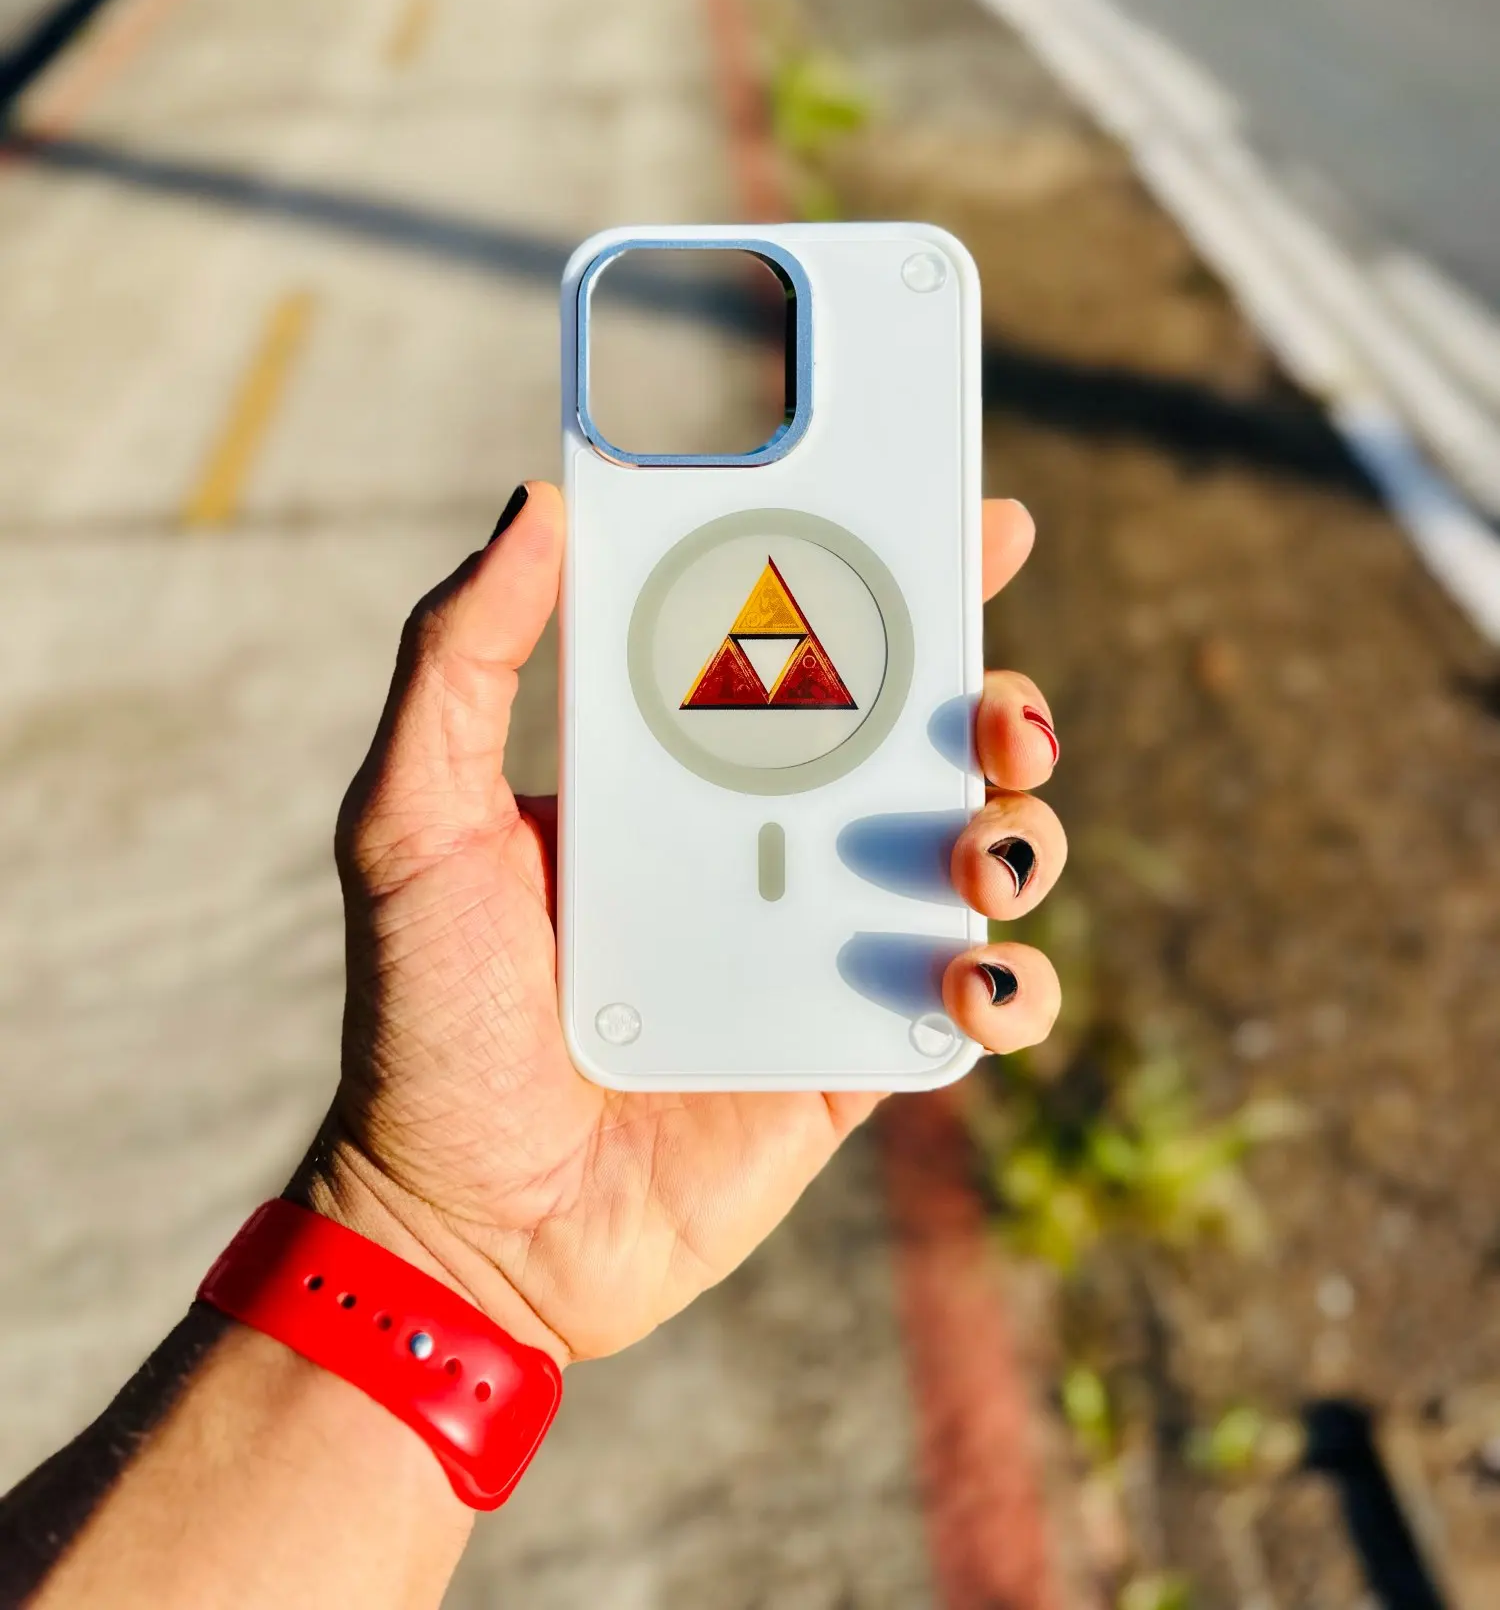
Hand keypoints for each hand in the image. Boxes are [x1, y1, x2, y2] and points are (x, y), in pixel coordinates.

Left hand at [301, 486, 1064, 1366]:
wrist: (463, 1224)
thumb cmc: (426, 1014)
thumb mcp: (411, 819)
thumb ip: (458, 660)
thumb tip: (535, 509)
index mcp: (688, 769)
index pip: (818, 648)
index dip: (907, 583)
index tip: (971, 527)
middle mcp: (774, 844)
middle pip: (930, 744)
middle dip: (998, 709)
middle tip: (999, 715)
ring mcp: (828, 948)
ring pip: (981, 857)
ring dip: (1022, 833)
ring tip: (982, 850)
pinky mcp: (860, 1055)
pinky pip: (978, 1008)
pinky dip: (1012, 986)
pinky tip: (971, 979)